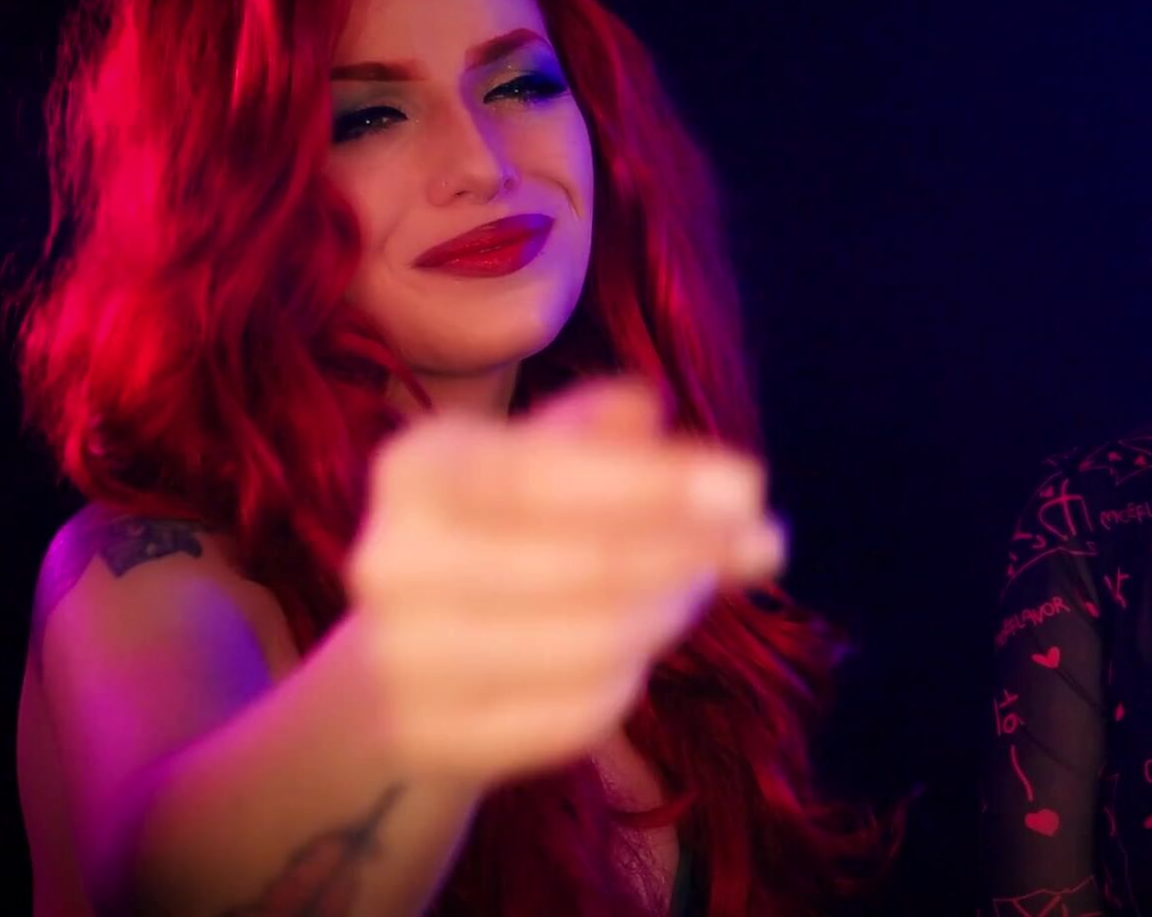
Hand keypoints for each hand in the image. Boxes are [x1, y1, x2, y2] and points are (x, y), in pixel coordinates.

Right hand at [345, 379, 779, 783]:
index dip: (653, 483)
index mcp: (416, 469)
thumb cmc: (499, 526)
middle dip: (689, 553)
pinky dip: (627, 681)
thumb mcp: (537, 454)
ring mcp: (402, 661)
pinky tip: (638, 649)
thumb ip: (598, 430)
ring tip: (697, 587)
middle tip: (759, 544)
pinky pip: (573, 718)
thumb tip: (647, 408)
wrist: (408, 653)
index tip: (750, 487)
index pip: (544, 475)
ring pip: (589, 646)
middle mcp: (392, 563)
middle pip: (581, 565)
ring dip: (669, 613)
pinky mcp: (431, 742)